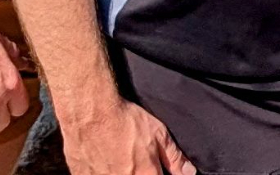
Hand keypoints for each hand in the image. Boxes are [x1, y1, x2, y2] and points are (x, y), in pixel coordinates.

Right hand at [57, 91, 194, 174]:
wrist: (89, 111)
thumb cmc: (124, 120)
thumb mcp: (158, 134)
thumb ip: (174, 158)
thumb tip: (190, 173)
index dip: (156, 173)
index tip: (152, 167)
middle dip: (136, 170)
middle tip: (132, 157)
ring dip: (117, 170)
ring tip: (116, 155)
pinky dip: (98, 170)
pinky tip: (100, 158)